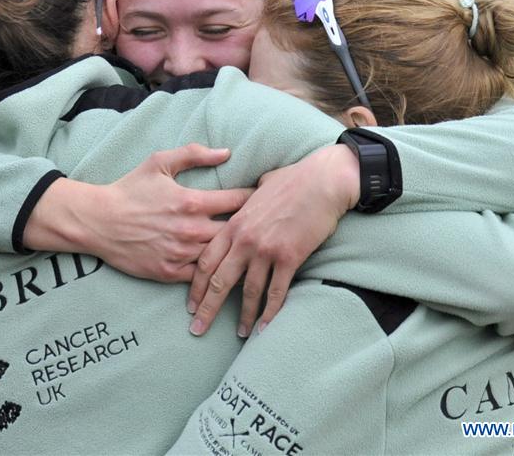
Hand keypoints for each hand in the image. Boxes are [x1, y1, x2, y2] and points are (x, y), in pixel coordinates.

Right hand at [27, 144, 252, 281]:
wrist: (98, 221)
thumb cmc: (130, 189)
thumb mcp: (159, 163)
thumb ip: (194, 154)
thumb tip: (227, 152)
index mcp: (192, 202)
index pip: (238, 201)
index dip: (254, 198)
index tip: (264, 198)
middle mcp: (190, 230)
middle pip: (236, 232)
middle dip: (250, 227)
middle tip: (262, 224)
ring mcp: (181, 254)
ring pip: (221, 256)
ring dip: (236, 251)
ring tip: (250, 247)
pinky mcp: (170, 273)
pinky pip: (201, 276)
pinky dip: (214, 271)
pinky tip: (226, 267)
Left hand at [187, 145, 359, 336]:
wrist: (322, 181)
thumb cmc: (291, 180)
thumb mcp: (256, 189)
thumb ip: (242, 204)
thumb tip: (240, 203)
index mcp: (233, 224)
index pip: (206, 261)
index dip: (196, 285)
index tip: (191, 304)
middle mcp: (245, 239)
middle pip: (219, 281)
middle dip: (207, 308)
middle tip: (198, 328)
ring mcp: (266, 250)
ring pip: (248, 291)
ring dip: (243, 316)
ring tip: (240, 333)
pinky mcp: (289, 257)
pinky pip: (277, 291)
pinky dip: (270, 312)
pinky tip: (265, 327)